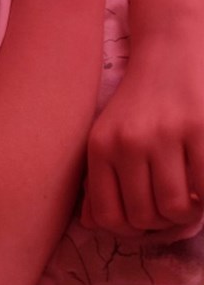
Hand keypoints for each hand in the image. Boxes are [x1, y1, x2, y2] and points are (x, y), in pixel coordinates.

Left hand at [83, 46, 203, 239]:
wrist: (171, 52)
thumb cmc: (138, 105)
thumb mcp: (107, 136)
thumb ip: (99, 180)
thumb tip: (91, 226)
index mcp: (100, 148)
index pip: (107, 217)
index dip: (130, 231)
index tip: (145, 221)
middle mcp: (128, 142)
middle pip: (145, 217)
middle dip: (163, 223)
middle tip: (174, 207)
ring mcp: (165, 135)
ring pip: (177, 207)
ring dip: (189, 212)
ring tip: (192, 196)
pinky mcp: (201, 128)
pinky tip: (202, 180)